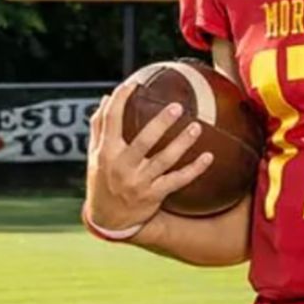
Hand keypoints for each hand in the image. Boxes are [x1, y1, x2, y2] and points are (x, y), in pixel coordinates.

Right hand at [83, 79, 215, 231]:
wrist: (107, 220)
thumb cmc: (102, 180)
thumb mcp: (95, 156)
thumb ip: (99, 128)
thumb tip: (106, 98)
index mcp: (105, 152)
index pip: (111, 120)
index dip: (121, 100)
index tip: (133, 84)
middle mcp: (122, 166)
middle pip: (143, 140)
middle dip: (160, 123)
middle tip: (177, 106)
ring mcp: (139, 182)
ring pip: (164, 160)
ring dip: (182, 143)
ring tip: (197, 127)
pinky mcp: (153, 195)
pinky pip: (177, 180)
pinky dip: (194, 169)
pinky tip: (209, 157)